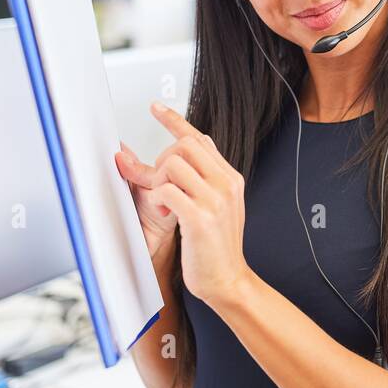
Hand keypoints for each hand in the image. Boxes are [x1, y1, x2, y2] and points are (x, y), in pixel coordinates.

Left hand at [115, 102, 249, 304]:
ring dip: (158, 180)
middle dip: (162, 159)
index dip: (175, 120)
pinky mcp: (200, 218)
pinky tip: (166, 213)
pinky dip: (159, 198)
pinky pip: (167, 190)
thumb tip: (185, 152)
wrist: (228, 280)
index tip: (156, 108)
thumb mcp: (219, 206)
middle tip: (157, 182)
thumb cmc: (217, 247)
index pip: (200, 138)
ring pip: (173, 164)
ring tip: (164, 201)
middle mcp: (226, 184)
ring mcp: (215, 200)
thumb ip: (206, 179)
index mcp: (230, 178)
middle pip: (184, 145)